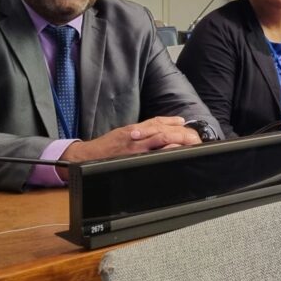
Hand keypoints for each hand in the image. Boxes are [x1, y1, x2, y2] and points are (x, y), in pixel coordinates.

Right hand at [58, 116, 200, 167]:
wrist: (86, 158)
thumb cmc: (106, 148)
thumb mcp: (123, 135)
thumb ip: (140, 132)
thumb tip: (160, 130)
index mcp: (134, 129)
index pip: (156, 122)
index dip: (172, 122)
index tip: (184, 123)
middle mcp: (135, 136)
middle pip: (162, 130)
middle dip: (180, 132)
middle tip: (194, 136)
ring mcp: (134, 148)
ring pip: (160, 139)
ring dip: (177, 139)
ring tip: (191, 142)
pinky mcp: (131, 159)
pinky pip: (151, 153)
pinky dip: (164, 150)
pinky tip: (174, 149)